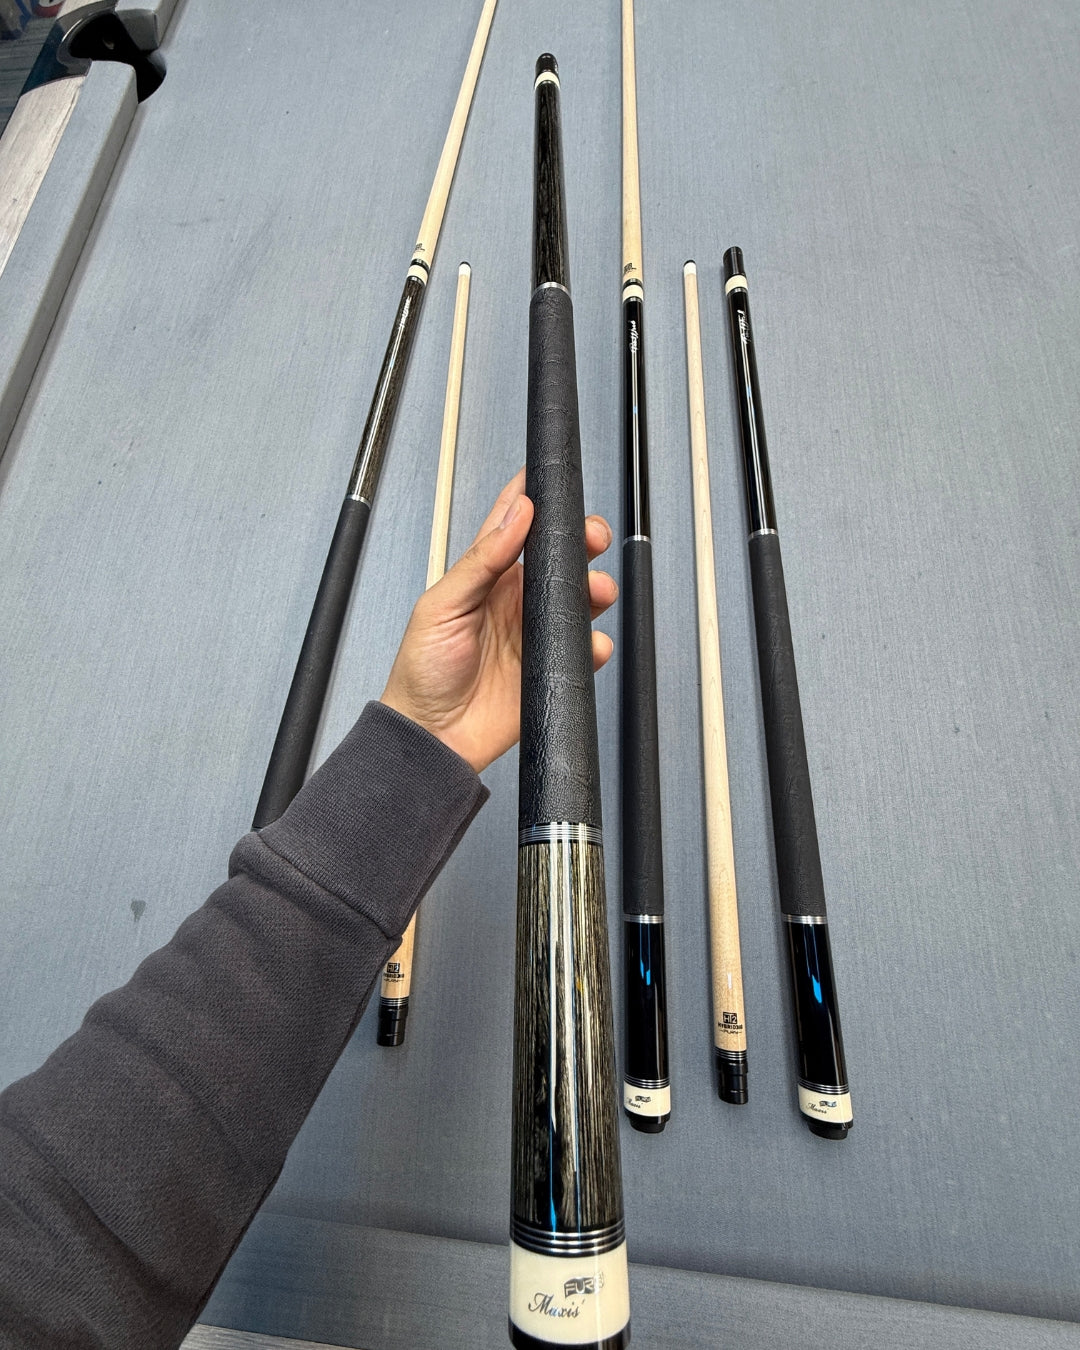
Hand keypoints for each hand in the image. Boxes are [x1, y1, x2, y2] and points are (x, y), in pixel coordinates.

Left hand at [381, 469, 617, 772]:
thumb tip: (515, 514)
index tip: (553, 481)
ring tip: (596, 591)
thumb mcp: (441, 606)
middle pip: (560, 557)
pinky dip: (595, 644)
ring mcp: (535, 632)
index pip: (515, 525)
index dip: (536, 499)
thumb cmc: (422, 671)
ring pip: (580, 598)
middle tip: (592, 538)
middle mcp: (515, 599)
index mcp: (486, 576)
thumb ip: (480, 560)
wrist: (431, 736)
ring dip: (596, 588)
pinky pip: (585, 650)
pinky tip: (589, 643)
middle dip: (583, 540)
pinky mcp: (550, 667)